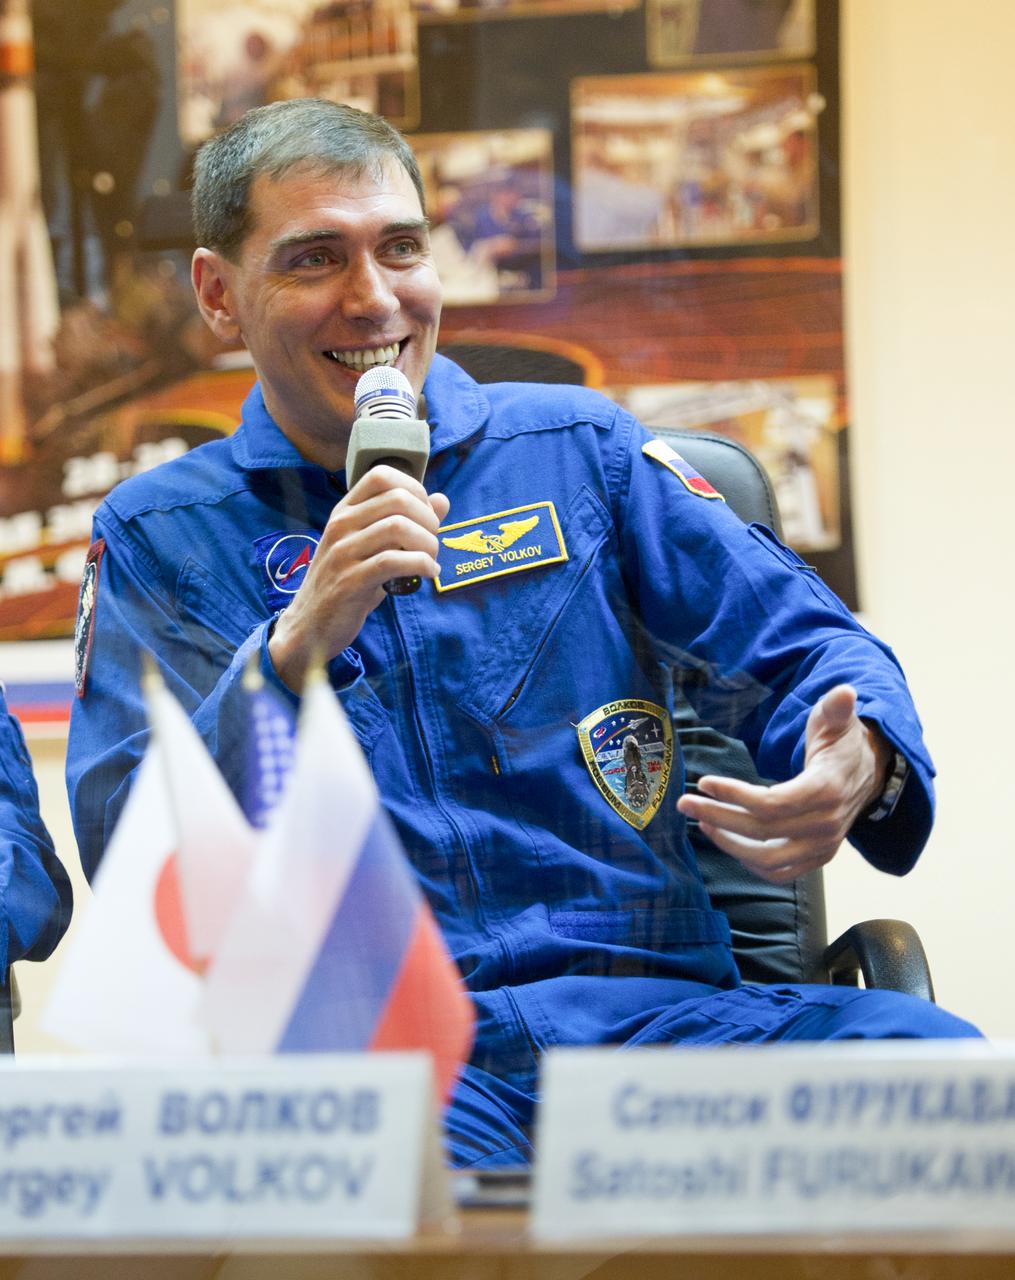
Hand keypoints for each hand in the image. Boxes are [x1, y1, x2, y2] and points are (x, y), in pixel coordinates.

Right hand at [269, 465, 448, 690]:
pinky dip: (421, 565)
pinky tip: (428, 573)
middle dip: (428, 519)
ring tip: (431, 559)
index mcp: (344, 511)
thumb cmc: (347, 583)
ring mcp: (342, 552)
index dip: (414, 489)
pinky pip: (393, 562)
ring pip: (398, 527)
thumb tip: (443, 500)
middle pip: (398, 499)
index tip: (425, 515)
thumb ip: (406, 522)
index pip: (382, 475)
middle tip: (432, 542)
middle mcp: (341, 525)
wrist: (310, 626)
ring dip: (427, 543)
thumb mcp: (373, 547)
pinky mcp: (350, 581)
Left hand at [676, 684, 892, 883]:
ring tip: (702, 820)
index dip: (735, 795)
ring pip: (767, 860)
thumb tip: (845, 692)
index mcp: (827, 791)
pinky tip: (726, 839)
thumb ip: (835, 708)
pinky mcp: (817, 858)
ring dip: (729, 843)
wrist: (870, 774)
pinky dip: (749, 862)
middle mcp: (826, 825)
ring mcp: (823, 847)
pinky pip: (779, 873)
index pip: (773, 803)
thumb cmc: (844, 744)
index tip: (705, 781)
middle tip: (685, 802)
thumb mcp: (838, 721)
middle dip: (718, 816)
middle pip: (762, 832)